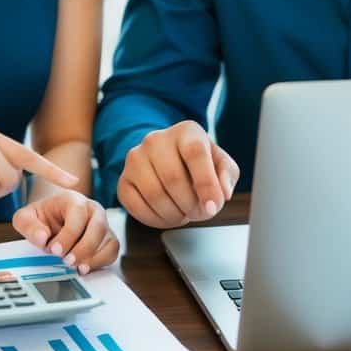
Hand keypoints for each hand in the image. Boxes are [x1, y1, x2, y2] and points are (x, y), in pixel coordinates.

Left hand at [12, 190, 119, 272]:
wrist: (50, 224)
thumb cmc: (40, 219)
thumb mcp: (25, 218)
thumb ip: (28, 225)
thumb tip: (42, 238)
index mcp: (73, 199)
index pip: (78, 214)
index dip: (68, 235)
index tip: (55, 250)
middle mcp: (92, 209)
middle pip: (98, 226)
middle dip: (83, 247)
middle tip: (67, 262)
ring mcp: (103, 224)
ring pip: (108, 240)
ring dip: (93, 257)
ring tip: (76, 267)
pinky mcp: (108, 239)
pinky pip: (112, 252)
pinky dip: (100, 262)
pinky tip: (84, 268)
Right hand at [116, 121, 238, 228]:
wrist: (167, 160)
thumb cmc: (197, 162)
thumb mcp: (220, 163)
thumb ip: (226, 174)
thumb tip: (222, 193)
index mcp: (185, 131)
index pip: (195, 154)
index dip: (206, 183)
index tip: (213, 206)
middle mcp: (156, 140)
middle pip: (173, 177)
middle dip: (191, 204)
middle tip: (201, 213)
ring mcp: (135, 158)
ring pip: (154, 194)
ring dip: (174, 214)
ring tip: (185, 213)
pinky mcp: (124, 180)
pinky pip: (136, 206)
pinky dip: (156, 219)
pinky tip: (168, 216)